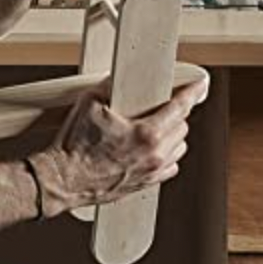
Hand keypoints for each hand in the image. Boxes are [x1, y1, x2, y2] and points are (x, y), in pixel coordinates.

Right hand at [32, 73, 209, 216]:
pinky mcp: (145, 185)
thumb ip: (110, 87)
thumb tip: (119, 78)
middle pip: (183, 128)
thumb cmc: (74, 147)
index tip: (200, 85)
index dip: (193, 92)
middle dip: (176, 114)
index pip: (180, 108)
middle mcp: (154, 155)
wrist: (62, 179)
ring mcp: (151, 172)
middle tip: (164, 105)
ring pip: (179, 149)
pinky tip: (153, 149)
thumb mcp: (90, 104)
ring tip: (157, 127)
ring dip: (173, 135)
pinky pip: (169, 168)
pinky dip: (167, 156)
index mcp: (146, 133)